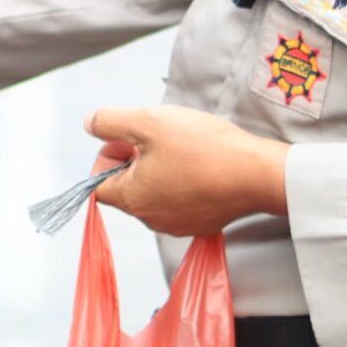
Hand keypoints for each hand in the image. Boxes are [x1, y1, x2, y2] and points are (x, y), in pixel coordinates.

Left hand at [83, 106, 286, 236]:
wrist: (256, 173)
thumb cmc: (203, 148)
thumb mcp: (148, 122)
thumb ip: (110, 122)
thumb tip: (90, 123)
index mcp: (132, 199)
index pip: (96, 184)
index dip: (107, 156)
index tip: (129, 138)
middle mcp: (151, 219)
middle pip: (126, 188)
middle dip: (135, 160)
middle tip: (159, 137)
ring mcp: (178, 224)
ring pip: (154, 193)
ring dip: (160, 169)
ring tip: (183, 148)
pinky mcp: (202, 223)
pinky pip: (180, 200)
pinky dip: (183, 181)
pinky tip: (200, 164)